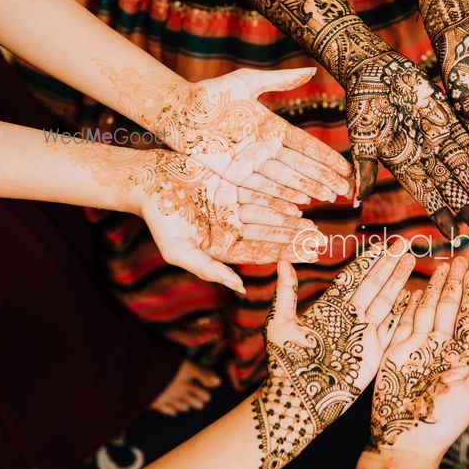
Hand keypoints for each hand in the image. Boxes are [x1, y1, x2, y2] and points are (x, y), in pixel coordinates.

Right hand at [135, 150, 324, 291]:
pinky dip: (280, 198)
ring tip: (314, 227)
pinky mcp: (235, 185)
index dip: (282, 255)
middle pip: (269, 235)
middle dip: (294, 240)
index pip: (258, 253)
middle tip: (320, 244)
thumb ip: (210, 270)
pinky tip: (300, 203)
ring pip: (270, 214)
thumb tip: (241, 289)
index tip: (306, 258)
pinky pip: (262, 192)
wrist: (148, 180)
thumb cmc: (159, 217)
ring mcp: (234, 206)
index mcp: (221, 246)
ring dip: (291, 221)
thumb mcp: (179, 250)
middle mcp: (231, 228)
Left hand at [152, 67, 353, 205]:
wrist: (178, 112)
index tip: (346, 167)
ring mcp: (251, 164)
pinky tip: (300, 204)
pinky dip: (281, 197)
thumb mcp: (246, 82)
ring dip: (308, 189)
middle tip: (347, 190)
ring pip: (286, 179)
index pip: (306, 146)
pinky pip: (262, 188)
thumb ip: (280, 80)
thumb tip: (312, 72)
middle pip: (301, 166)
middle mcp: (266, 148)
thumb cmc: (210, 94)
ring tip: (329, 198)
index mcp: (272, 128)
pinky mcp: (234, 175)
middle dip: (324, 178)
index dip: (326, 157)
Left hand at [252, 241, 414, 468]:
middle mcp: (349, 318)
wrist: (299, 399)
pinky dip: (403, 312)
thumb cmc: (285, 364)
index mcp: (329, 309)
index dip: (365, 263)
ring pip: (385, 301)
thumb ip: (286, 293)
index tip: (377, 246)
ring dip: (398, 281)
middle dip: (388, 265)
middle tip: (402, 245)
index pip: (352, 279)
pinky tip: (412, 296)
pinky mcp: (373, 352)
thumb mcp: (280, 324)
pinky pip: (392, 327)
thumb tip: (281, 260)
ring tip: (410, 261)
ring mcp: (363, 334)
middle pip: (373, 285)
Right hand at [345, 45, 468, 242]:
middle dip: (468, 210)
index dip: (441, 215)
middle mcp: (423, 156)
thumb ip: (365, 166)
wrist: (373, 70)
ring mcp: (436, 139)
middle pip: (450, 188)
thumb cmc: (361, 102)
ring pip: (463, 171)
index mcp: (402, 164)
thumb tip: (356, 199)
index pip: (426, 195)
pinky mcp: (447, 120)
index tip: (455, 235)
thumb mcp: (361, 135)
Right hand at [363, 256, 468, 468]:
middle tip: (460, 256)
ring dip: (433, 288)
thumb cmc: (443, 424)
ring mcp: (417, 348)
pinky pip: (403, 322)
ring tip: (441, 265)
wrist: (405, 440)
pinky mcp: (396, 352)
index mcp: (462, 356)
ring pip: (428, 310)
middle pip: (448, 307)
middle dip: (454, 282)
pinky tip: (414, 289)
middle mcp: (441, 348)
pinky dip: (408, 306)